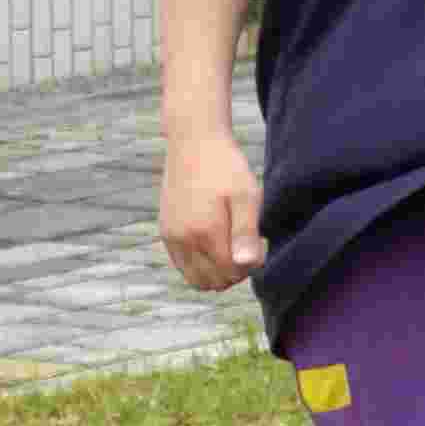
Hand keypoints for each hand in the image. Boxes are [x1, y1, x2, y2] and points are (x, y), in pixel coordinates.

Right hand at [158, 130, 264, 293]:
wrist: (194, 144)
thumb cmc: (226, 168)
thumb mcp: (246, 196)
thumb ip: (245, 233)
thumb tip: (245, 265)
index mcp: (205, 232)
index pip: (231, 273)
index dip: (250, 265)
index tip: (259, 243)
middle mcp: (183, 240)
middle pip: (212, 281)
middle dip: (234, 273)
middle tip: (247, 247)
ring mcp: (170, 237)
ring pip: (194, 277)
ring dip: (216, 272)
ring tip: (232, 247)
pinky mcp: (165, 232)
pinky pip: (181, 265)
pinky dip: (199, 264)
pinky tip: (215, 243)